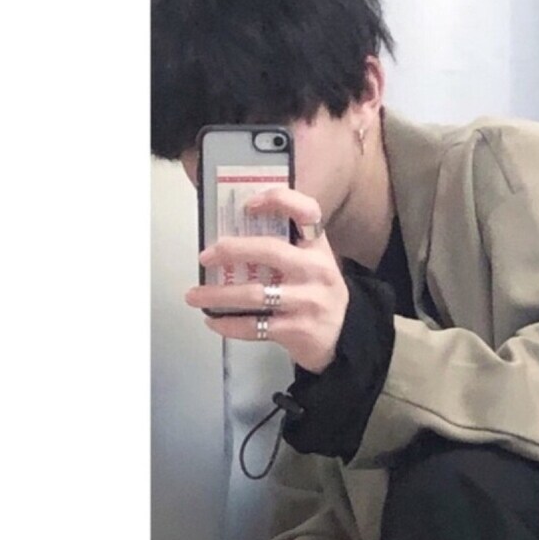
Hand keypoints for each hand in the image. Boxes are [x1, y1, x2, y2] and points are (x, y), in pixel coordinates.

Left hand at [185, 186, 348, 373]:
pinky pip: (254, 326)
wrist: (345, 339)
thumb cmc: (317, 295)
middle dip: (231, 250)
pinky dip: (228, 324)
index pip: (307, 211)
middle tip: (205, 256)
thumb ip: (285, 248)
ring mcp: (307, 302)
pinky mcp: (297, 330)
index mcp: (319, 248)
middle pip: (269, 251)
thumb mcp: (313, 265)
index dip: (278, 200)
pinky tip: (213, 321)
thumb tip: (231, 238)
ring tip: (194, 295)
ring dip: (217, 295)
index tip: (248, 205)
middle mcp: (316, 271)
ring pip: (254, 293)